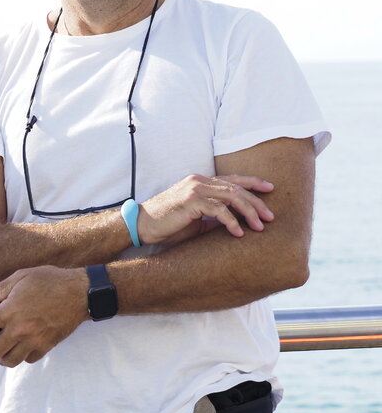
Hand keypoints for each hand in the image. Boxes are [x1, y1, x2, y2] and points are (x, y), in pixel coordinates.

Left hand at [0, 266, 86, 366]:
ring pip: (10, 360)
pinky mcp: (47, 345)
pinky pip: (29, 359)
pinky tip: (17, 350)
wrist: (80, 293)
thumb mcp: (20, 277)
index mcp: (11, 310)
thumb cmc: (50, 281)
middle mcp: (21, 329)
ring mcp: (35, 340)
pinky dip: (20, 357)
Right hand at [138, 174, 273, 246]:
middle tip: (270, 217)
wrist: (141, 225)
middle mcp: (199, 181)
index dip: (253, 182)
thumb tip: (236, 223)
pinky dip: (232, 222)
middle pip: (236, 188)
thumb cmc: (167, 224)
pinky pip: (219, 210)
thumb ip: (214, 216)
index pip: (232, 179)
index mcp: (199, 181)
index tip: (270, 189)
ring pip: (232, 197)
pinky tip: (239, 233)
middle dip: (256, 202)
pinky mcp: (191, 201)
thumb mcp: (196, 219)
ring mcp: (195, 189)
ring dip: (249, 212)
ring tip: (260, 226)